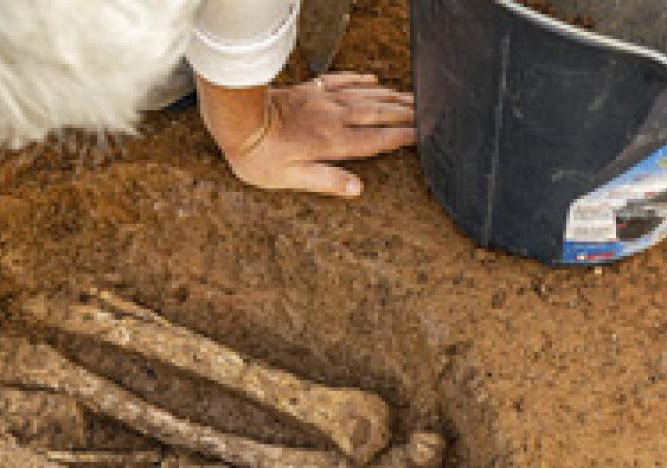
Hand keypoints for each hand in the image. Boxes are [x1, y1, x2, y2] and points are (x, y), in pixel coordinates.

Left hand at [203, 73, 415, 197]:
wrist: (239, 120)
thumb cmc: (260, 156)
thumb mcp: (291, 179)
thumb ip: (326, 181)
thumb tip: (357, 188)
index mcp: (333, 142)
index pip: (376, 140)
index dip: (401, 138)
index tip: (422, 136)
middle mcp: (334, 118)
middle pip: (378, 114)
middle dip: (404, 114)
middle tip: (427, 112)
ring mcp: (323, 101)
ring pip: (365, 95)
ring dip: (389, 96)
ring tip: (410, 98)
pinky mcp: (310, 90)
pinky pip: (342, 81)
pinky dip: (360, 79)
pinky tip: (372, 79)